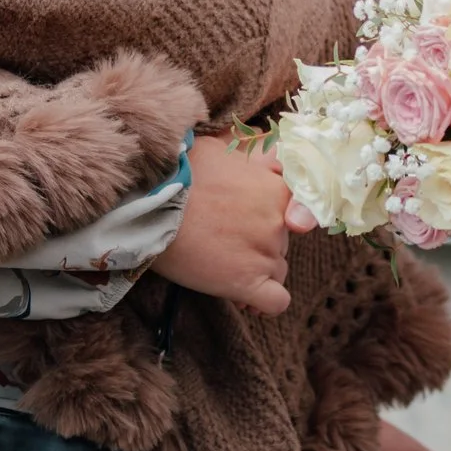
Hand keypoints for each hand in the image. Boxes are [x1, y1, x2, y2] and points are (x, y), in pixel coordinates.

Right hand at [151, 133, 316, 315]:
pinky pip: (276, 302)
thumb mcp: (224, 148)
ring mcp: (265, 253)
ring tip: (225, 268)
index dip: (283, 219)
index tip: (262, 225)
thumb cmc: (181, 173)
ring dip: (257, 273)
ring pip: (277, 271)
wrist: (151, 205)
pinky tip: (245, 298)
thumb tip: (265, 146)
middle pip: (282, 243)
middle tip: (226, 241)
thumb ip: (253, 152)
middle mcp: (278, 221)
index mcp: (277, 188)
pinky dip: (263, 303)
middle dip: (259, 245)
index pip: (299, 211)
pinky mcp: (247, 282)